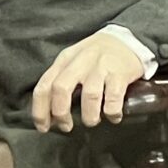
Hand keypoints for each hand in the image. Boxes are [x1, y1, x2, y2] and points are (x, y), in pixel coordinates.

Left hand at [31, 30, 149, 131]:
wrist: (127, 40)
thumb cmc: (96, 57)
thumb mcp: (73, 62)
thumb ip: (60, 82)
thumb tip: (50, 115)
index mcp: (65, 60)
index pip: (45, 85)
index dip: (40, 110)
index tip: (43, 127)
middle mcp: (80, 61)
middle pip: (61, 88)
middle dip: (60, 113)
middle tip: (67, 126)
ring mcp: (101, 66)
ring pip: (89, 95)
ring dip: (89, 116)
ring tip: (92, 121)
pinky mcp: (120, 73)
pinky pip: (113, 99)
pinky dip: (112, 113)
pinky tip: (113, 116)